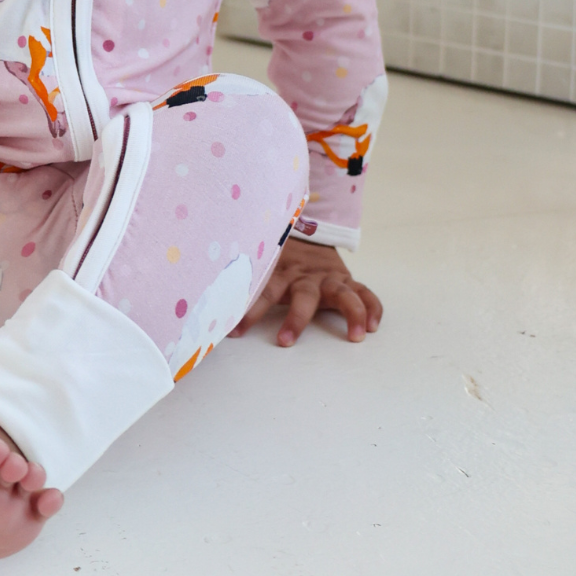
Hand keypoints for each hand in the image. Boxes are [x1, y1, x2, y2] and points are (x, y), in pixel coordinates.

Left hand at [230, 240, 381, 346]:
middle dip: (295, 319)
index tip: (233, 331)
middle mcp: (306, 276)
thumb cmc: (278, 257)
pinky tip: (372, 327)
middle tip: (285, 342)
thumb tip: (203, 298)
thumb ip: (241, 279)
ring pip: (343, 293)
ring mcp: (329, 278)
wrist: (307, 233)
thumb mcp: (259, 262)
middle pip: (302, 296)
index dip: (248, 310)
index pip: (262, 291)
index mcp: (281, 272)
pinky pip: (365, 293)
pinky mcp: (348, 281)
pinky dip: (371, 308)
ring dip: (352, 313)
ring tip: (356, 336)